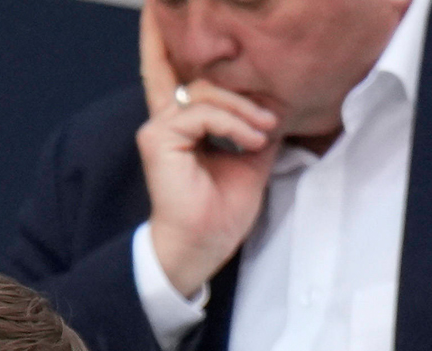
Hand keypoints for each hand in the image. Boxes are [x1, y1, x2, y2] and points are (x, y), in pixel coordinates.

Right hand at [137, 2, 278, 296]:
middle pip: (200, 77)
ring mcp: (159, 127)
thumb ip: (254, 124)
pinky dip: (233, 124)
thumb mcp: (250, 158)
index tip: (156, 8)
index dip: (161, 37)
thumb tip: (274, 102)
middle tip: (267, 121)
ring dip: (244, 112)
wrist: (202, 245)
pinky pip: (204, 113)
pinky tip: (250, 142)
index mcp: (182, 123)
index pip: (170, 70)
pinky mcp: (158, 138)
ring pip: (208, 94)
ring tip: (264, 135)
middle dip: (238, 90)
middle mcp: (165, 120)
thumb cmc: (220, 212)